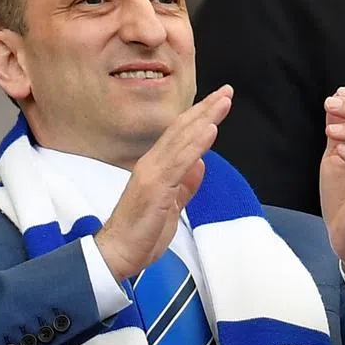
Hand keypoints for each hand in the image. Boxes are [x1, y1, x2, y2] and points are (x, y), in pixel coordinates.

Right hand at [95, 86, 232, 279]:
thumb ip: (185, 186)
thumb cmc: (140, 233)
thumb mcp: (171, 206)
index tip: (219, 102)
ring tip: (223, 102)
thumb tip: (200, 165)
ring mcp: (152, 173)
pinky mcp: (155, 187)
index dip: (200, 117)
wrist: (117, 253)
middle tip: (227, 91)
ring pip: (181, 139)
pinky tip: (210, 130)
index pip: (180, 136)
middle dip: (206, 109)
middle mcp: (152, 164)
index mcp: (156, 167)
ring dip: (204, 119)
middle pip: (182, 130)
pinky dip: (196, 144)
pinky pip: (179, 161)